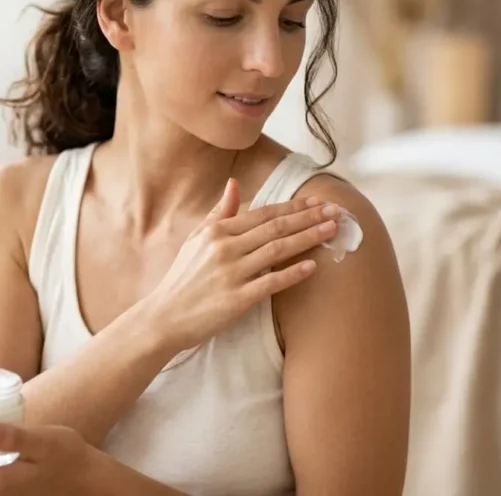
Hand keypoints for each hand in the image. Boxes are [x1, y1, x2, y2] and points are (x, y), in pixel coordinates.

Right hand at [144, 178, 337, 351]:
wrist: (164, 317)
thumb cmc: (182, 279)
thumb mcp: (196, 239)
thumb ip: (219, 212)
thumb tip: (234, 184)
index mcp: (217, 231)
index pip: (263, 214)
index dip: (293, 207)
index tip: (317, 201)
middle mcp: (225, 248)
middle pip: (275, 228)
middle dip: (309, 217)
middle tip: (336, 211)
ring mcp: (231, 274)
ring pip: (277, 250)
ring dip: (308, 238)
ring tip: (331, 230)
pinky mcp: (236, 300)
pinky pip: (270, 283)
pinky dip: (292, 273)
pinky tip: (312, 266)